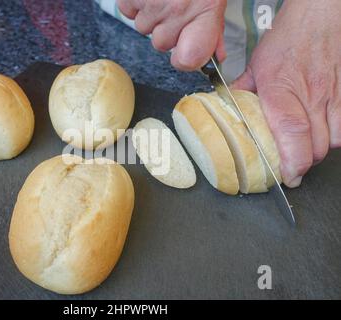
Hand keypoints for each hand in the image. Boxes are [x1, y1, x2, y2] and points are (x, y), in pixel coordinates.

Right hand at [117, 0, 226, 69]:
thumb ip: (214, 29)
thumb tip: (215, 56)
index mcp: (203, 11)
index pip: (187, 59)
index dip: (185, 59)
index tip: (187, 51)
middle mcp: (176, 9)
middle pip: (161, 44)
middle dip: (167, 30)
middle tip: (176, 6)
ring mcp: (151, 2)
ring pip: (143, 29)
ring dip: (151, 15)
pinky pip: (128, 12)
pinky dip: (136, 3)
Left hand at [232, 0, 340, 187]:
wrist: (320, 17)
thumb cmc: (288, 39)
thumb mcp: (256, 66)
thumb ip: (241, 93)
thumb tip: (224, 111)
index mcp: (281, 89)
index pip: (292, 131)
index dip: (292, 161)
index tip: (288, 177)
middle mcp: (312, 95)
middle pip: (316, 146)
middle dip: (303, 162)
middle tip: (291, 164)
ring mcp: (334, 95)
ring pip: (334, 141)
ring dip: (319, 149)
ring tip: (305, 146)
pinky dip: (335, 135)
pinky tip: (323, 130)